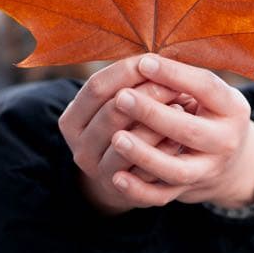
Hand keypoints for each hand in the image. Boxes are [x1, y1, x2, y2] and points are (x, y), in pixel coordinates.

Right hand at [58, 56, 196, 214]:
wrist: (128, 177)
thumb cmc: (127, 125)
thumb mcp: (116, 103)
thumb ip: (128, 83)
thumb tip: (154, 61)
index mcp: (71, 121)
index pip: (96, 87)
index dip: (127, 72)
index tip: (154, 60)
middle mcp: (79, 149)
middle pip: (112, 112)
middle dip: (148, 94)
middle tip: (177, 84)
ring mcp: (99, 173)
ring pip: (128, 143)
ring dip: (157, 122)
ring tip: (182, 107)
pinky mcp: (124, 192)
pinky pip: (145, 171)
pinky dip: (165, 152)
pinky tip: (180, 139)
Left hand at [106, 55, 253, 208]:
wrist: (230, 161)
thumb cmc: (207, 112)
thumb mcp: (209, 93)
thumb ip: (181, 78)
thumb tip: (141, 62)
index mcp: (232, 108)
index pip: (206, 88)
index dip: (175, 75)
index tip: (144, 62)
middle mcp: (225, 142)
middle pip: (189, 130)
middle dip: (153, 114)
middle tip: (122, 97)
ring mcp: (207, 170)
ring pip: (175, 169)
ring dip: (144, 154)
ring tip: (116, 138)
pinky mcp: (188, 191)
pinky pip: (162, 197)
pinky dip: (139, 191)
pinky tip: (116, 178)